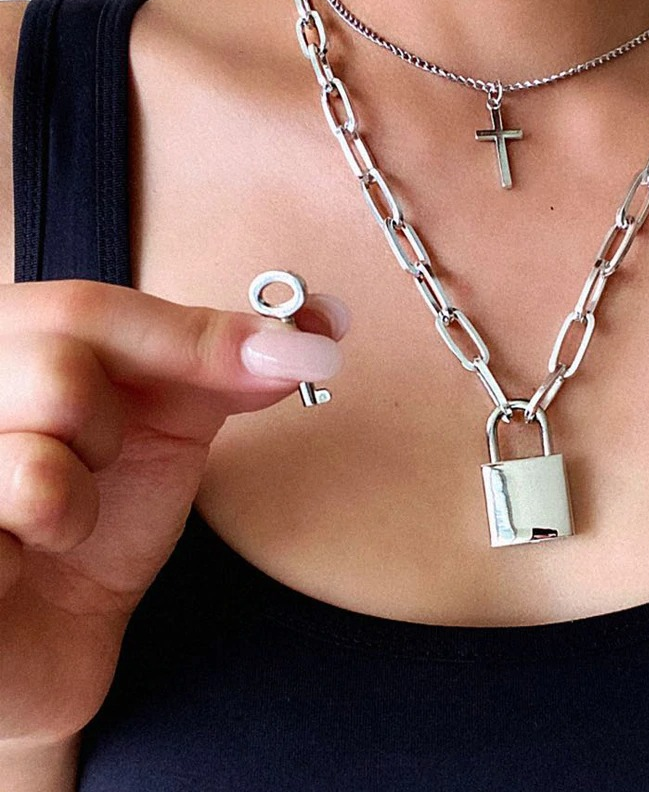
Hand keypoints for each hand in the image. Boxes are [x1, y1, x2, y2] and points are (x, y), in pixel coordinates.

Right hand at [0, 278, 349, 744]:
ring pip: (35, 466)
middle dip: (109, 432)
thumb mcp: (163, 421)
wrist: (40, 634)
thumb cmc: (96, 515)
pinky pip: (6, 547)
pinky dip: (29, 564)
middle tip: (96, 465)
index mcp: (3, 339)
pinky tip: (14, 567)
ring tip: (52, 524)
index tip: (306, 353)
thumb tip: (321, 321)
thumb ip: (224, 362)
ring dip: (73, 510)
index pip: (86, 309)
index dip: (199, 338)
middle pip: (61, 370)